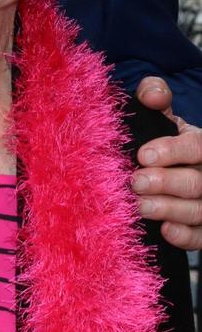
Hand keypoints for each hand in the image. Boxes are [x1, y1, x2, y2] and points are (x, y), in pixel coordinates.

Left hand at [132, 77, 201, 249]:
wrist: (172, 168)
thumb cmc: (163, 140)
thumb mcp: (162, 118)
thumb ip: (154, 97)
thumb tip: (152, 94)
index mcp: (201, 144)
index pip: (197, 147)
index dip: (172, 151)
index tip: (142, 155)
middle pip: (196, 182)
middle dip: (166, 183)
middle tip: (135, 183)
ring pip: (199, 210)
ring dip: (169, 210)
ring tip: (140, 206)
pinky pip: (201, 237)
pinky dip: (185, 236)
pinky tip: (165, 231)